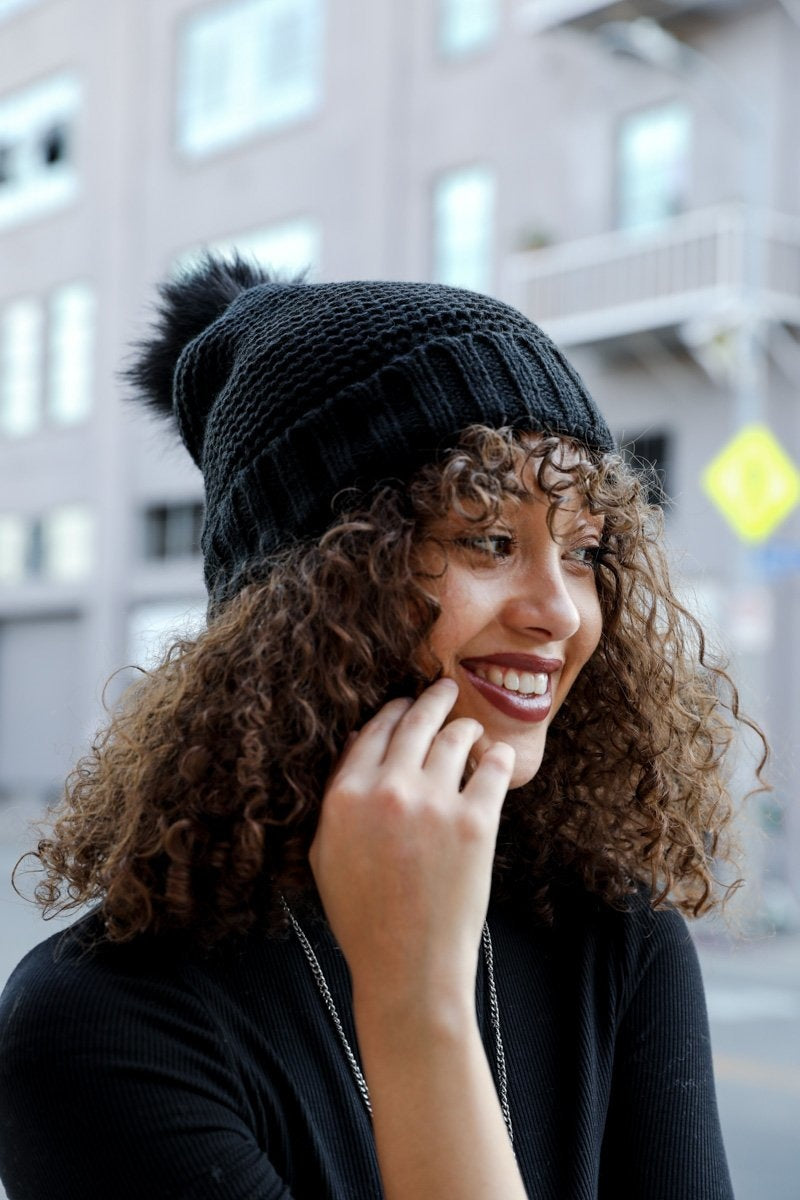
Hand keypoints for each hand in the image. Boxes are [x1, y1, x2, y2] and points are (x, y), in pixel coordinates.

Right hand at [308, 678, 514, 1009]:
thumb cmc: (363, 916)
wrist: (408, 966)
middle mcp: (388, 789)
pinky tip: (496, 756)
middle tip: (446, 688)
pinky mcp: (475, 822)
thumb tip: (361, 739)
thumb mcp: (326, 854)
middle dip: (432, 699)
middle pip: (415, 721)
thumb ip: (337, 796)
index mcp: (345, 795)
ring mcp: (434, 803)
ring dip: (465, 726)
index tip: (405, 706)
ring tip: (471, 728)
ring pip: (455, 736)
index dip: (393, 711)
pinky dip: (496, 757)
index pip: (374, 730)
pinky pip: (492, 768)